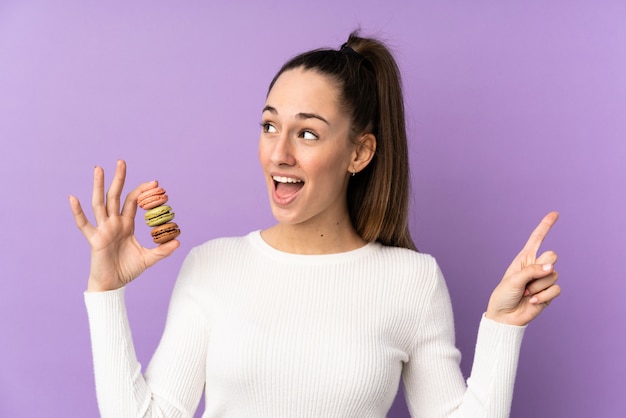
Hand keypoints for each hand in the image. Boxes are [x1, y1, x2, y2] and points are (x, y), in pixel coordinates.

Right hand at [69, 160, 179, 291]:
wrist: (113, 285)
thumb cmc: (128, 270)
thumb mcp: (148, 259)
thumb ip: (162, 250)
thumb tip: (178, 241)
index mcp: (126, 224)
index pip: (133, 201)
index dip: (142, 191)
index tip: (155, 182)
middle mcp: (114, 223)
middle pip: (115, 196)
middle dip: (119, 179)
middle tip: (121, 161)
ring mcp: (103, 229)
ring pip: (100, 203)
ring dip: (98, 185)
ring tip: (98, 168)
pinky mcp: (94, 240)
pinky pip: (84, 224)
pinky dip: (78, 212)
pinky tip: (73, 198)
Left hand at [486, 212, 560, 325]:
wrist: (506, 316)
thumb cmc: (504, 295)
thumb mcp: (514, 279)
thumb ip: (532, 271)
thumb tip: (551, 267)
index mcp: (524, 258)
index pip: (537, 238)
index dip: (546, 225)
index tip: (555, 213)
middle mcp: (536, 266)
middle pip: (552, 256)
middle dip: (541, 268)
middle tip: (528, 281)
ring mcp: (543, 279)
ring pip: (553, 275)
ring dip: (537, 286)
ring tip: (526, 293)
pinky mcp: (549, 293)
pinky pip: (556, 289)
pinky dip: (543, 296)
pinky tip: (532, 301)